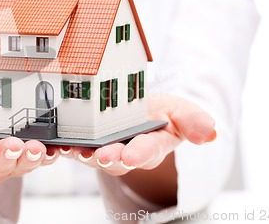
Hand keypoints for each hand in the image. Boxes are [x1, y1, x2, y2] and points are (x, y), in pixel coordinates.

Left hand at [65, 94, 216, 175]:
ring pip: (93, 156)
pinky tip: (57, 143)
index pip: (149, 151)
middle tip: (98, 155)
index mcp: (153, 145)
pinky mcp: (86, 144)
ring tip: (73, 149)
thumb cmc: (160, 113)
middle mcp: (128, 152)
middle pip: (118, 159)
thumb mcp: (180, 110)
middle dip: (109, 158)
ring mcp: (106, 149)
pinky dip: (65, 146)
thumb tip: (211, 133)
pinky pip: (75, 147)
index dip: (140, 154)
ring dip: (83, 154)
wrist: (138, 112)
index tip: (132, 155)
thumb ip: (193, 121)